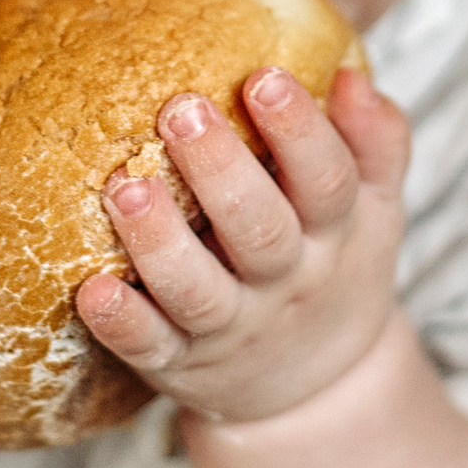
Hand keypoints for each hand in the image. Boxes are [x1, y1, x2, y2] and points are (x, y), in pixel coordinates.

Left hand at [75, 66, 408, 424]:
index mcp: (335, 234)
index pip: (327, 181)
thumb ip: (375, 141)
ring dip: (159, 241)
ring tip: (126, 186)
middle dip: (220, 170)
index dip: (300, 131)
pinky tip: (92, 291)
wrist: (321, 389)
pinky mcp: (179, 362)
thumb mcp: (376, 209)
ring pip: (196, 290)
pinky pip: (150, 346)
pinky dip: (122, 323)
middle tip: (181, 109)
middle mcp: (284, 282)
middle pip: (259, 231)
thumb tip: (351, 77)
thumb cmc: (336, 264)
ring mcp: (230, 327)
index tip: (263, 77)